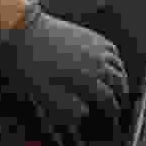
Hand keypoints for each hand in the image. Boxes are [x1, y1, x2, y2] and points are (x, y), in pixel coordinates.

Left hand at [0, 5, 133, 145]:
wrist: (24, 31)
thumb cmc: (30, 63)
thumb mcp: (43, 92)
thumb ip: (65, 106)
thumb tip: (84, 114)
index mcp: (86, 79)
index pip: (107, 98)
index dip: (112, 109)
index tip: (113, 114)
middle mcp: (96, 63)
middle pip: (118, 81)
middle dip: (121, 94)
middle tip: (120, 101)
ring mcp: (95, 48)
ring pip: (118, 65)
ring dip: (121, 78)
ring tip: (120, 84)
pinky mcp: (90, 36)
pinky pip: (112, 49)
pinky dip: (116, 59)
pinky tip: (113, 62)